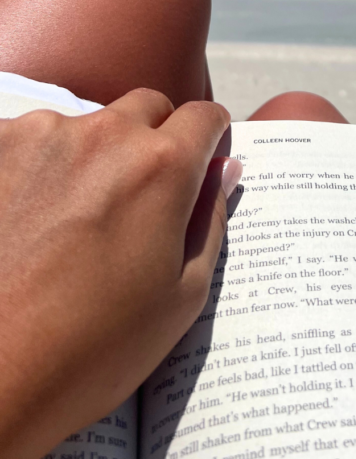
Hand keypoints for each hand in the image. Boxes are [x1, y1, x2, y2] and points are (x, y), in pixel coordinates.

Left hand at [0, 89, 241, 458]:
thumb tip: (222, 171)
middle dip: (155, 138)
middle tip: (140, 196)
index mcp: (162, 167)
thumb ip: (210, 220)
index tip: (204, 156)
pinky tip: (30, 220)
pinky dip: (40, 168)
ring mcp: (41, 136)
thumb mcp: (180, 298)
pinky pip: (32, 141)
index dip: (211, 137)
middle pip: (147, 108)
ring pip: (87, 126)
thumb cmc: (88, 350)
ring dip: (92, 156)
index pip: (204, 116)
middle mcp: (105, 136)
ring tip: (73, 221)